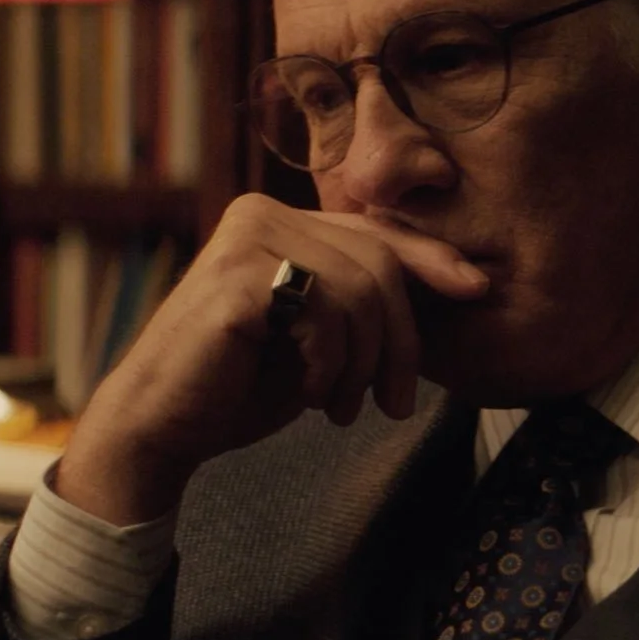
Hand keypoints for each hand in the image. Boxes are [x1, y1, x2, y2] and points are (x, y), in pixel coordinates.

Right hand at [56, 194, 489, 524]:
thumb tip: (457, 280)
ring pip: (360, 291)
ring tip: (340, 406)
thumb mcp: (316, 336)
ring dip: (362, 364)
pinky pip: (325, 314)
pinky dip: (329, 365)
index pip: (377, 233)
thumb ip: (360, 302)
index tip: (478, 290)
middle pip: (379, 262)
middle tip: (392, 403)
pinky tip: (308, 394)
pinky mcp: (236, 278)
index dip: (433, 260)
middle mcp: (260, 213)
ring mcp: (245, 240)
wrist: (160, 426)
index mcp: (280, 219)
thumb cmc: (238, 384)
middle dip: (399, 341)